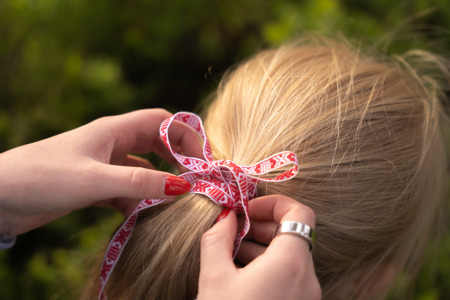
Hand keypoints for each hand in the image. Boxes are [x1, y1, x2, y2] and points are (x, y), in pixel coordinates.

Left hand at [0, 109, 200, 234]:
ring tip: (174, 203)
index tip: (202, 160)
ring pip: (142, 169)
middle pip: (156, 144)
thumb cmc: (42, 177)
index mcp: (113, 130)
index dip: (185, 136)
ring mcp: (103, 165)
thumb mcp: (94, 180)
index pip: (161, 122)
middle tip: (195, 182)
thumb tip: (182, 187)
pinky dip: (137, 200)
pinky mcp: (93, 186)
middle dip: (177, 161)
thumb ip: (139, 181)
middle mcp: (111, 144)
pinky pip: (126, 190)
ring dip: (157, 183)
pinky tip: (143, 215)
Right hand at [197, 195, 320, 299]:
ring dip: (262, 246)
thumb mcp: (214, 279)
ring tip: (231, 252)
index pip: (300, 213)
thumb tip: (225, 217)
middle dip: (261, 225)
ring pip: (290, 257)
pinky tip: (241, 273)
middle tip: (232, 230)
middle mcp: (307, 279)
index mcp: (291, 265)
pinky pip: (289, 276)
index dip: (272, 203)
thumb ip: (218, 239)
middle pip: (293, 234)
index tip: (246, 210)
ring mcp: (307, 296)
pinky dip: (268, 266)